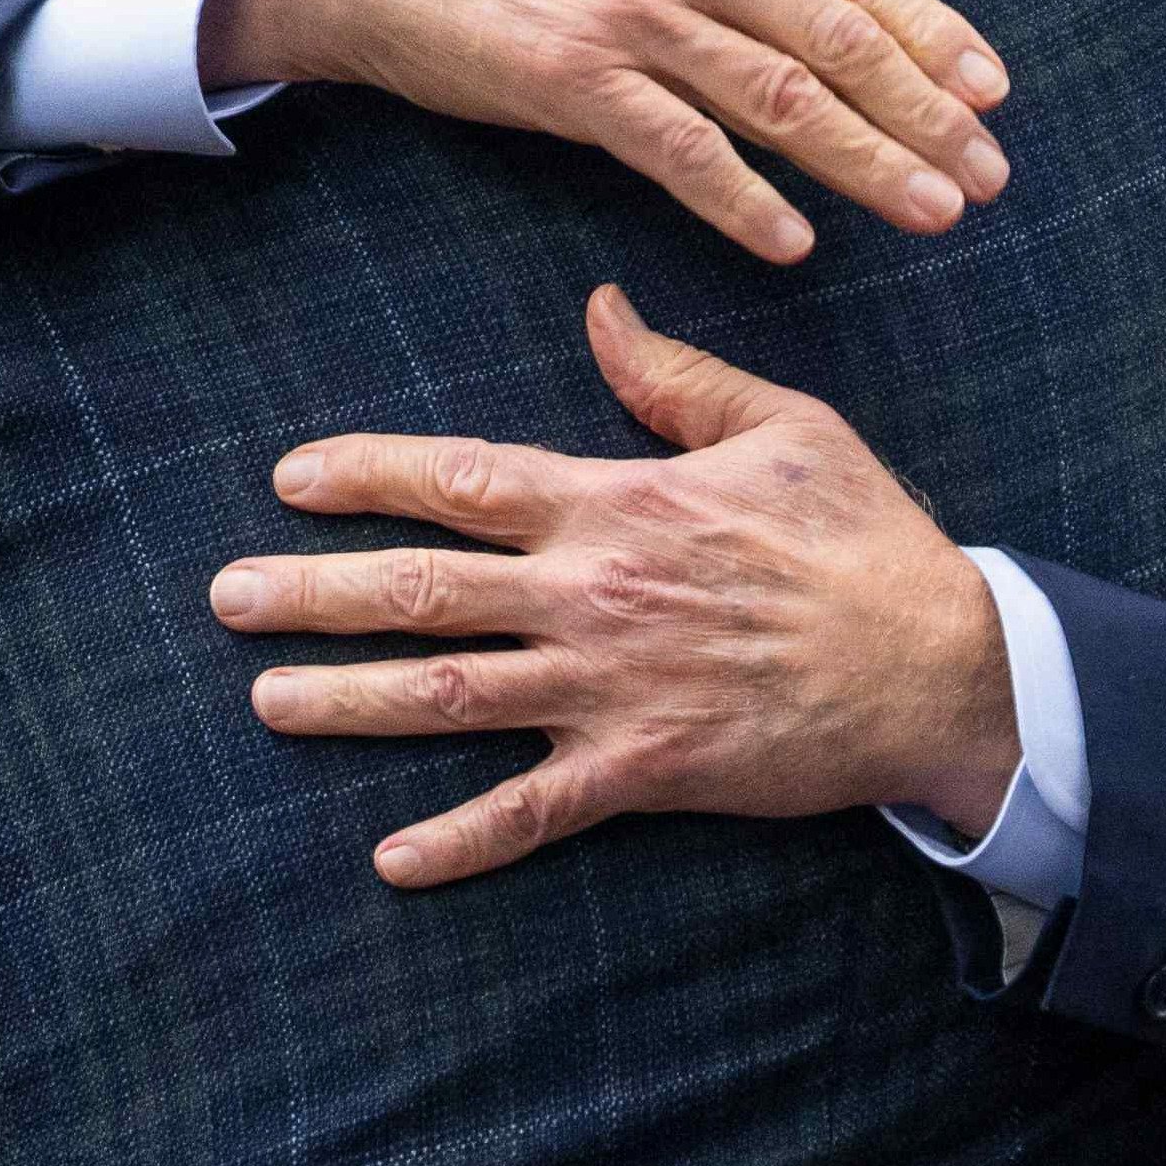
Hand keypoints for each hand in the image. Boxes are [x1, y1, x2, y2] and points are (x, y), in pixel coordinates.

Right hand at [200, 0, 1009, 261]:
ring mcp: (630, 15)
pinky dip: (745, 200)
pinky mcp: (571, 80)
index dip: (927, 32)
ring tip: (936, 212)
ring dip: (869, 163)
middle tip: (991, 173)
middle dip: (926, 112)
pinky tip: (796, 242)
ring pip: (780, 99)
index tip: (991, 87)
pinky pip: (680, 150)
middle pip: (835, 40)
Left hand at [210, 286, 1021, 886]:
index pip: (463, 477)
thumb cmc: (863, 536)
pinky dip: (460, 841)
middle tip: (225, 596)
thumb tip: (600, 306)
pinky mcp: (646, 771)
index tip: (289, 477)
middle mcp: (593, 594)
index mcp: (618, 502)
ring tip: (264, 699)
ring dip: (346, 701)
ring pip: (450, 697)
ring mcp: (611, 689)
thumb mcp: (781, 426)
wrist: (940, 664)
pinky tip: (389, 858)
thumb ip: (675, 375)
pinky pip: (533, 813)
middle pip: (423, 589)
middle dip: (313, 590)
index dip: (367, 475)